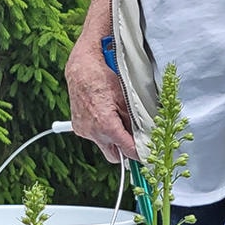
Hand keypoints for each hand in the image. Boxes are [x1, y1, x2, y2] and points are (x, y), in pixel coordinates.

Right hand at [65, 39, 136, 162]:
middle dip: (125, 151)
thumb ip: (134, 120)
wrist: (81, 68)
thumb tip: (144, 133)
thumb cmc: (104, 78)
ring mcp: (84, 130)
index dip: (139, 155)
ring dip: (112, 139)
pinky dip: (101, 131)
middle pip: (114, 156)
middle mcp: (93, 132)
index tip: (147, 156)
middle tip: (134, 141)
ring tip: (117, 120)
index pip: (127, 150)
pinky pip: (94, 136)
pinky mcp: (78, 127)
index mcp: (106, 126)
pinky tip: (105, 115)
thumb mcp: (126, 98)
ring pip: (104, 145)